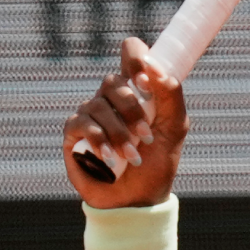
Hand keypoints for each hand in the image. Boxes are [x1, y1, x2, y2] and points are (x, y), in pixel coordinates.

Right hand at [63, 37, 188, 208]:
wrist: (139, 197)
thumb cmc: (158, 162)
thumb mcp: (174, 128)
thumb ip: (171, 96)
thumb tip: (155, 68)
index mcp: (138, 89)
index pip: (131, 52)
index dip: (135, 56)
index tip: (145, 80)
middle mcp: (112, 96)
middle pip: (113, 81)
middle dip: (133, 111)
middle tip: (146, 138)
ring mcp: (91, 113)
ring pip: (98, 105)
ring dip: (119, 134)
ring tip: (133, 156)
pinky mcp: (74, 133)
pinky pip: (81, 124)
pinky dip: (99, 141)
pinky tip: (110, 158)